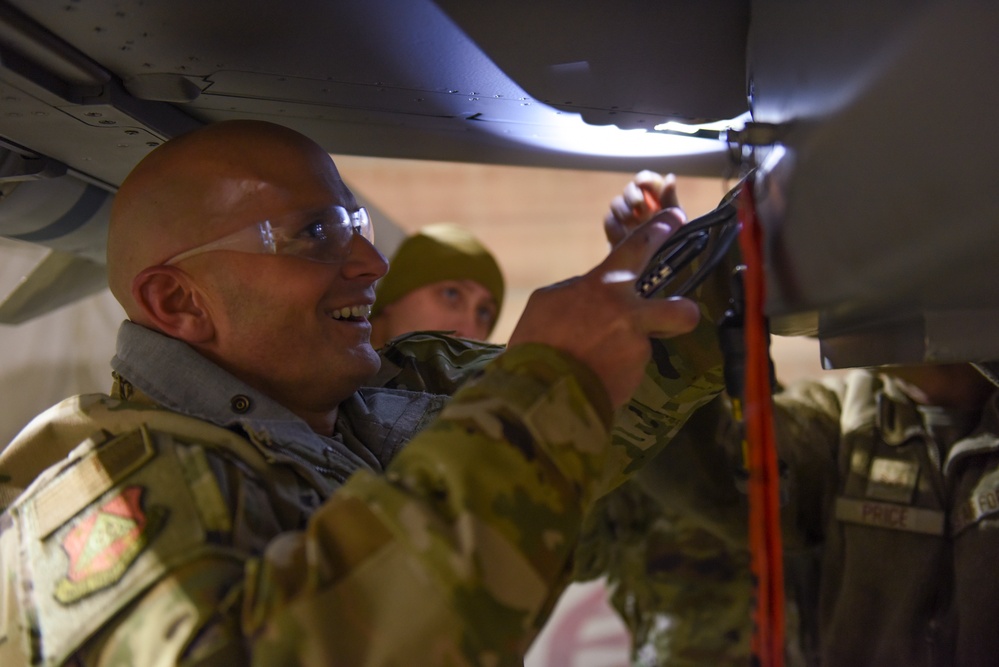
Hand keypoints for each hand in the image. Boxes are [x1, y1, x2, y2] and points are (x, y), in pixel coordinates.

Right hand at [509, 217, 699, 407]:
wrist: (540, 392)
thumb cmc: (537, 341)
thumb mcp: (548, 301)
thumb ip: (578, 291)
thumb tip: (590, 294)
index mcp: (605, 286)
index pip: (639, 247)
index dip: (660, 229)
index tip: (676, 217)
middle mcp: (630, 315)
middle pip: (680, 310)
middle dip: (683, 312)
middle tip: (678, 314)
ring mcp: (636, 349)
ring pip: (641, 345)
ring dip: (624, 351)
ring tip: (597, 360)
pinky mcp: (634, 378)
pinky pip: (626, 370)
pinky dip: (611, 372)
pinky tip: (590, 376)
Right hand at [603, 171, 683, 246]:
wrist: (656, 279)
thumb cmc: (673, 249)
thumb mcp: (678, 225)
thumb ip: (672, 203)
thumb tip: (670, 178)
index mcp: (660, 202)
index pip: (649, 182)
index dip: (645, 179)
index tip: (643, 183)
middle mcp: (643, 209)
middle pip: (630, 190)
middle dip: (632, 195)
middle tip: (638, 206)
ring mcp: (627, 221)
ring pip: (617, 203)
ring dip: (623, 210)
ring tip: (631, 222)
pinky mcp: (616, 235)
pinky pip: (610, 221)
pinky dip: (616, 226)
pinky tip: (624, 236)